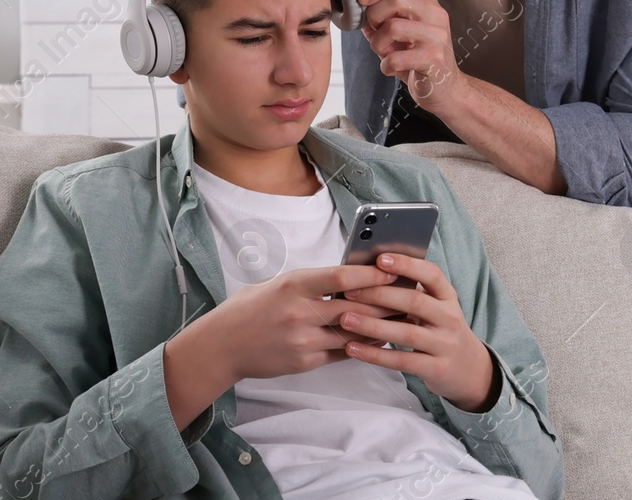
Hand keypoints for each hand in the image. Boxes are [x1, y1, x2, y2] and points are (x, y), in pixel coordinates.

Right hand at [193, 265, 399, 381]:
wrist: (222, 345)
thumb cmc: (251, 308)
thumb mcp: (278, 284)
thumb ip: (312, 281)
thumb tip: (350, 275)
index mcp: (294, 285)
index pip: (342, 277)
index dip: (371, 274)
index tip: (393, 270)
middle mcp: (300, 312)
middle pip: (355, 306)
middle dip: (385, 301)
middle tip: (410, 295)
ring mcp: (303, 340)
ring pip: (354, 332)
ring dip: (381, 326)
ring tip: (403, 318)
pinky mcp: (304, 361)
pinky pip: (343, 352)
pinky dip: (364, 345)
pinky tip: (380, 339)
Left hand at [339, 253, 500, 412]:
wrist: (471, 370)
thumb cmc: (442, 332)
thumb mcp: (437, 308)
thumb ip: (412, 294)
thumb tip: (370, 275)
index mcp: (448, 297)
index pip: (432, 274)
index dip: (407, 265)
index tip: (380, 259)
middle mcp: (449, 318)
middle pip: (415, 302)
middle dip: (381, 295)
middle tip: (350, 291)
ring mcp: (444, 345)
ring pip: (407, 333)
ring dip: (374, 326)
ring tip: (346, 319)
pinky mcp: (436, 369)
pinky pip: (402, 361)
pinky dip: (375, 355)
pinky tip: (353, 348)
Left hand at [359, 0, 467, 115]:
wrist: (446, 89)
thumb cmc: (420, 59)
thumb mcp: (402, 34)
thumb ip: (382, 19)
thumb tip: (358, 8)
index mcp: (430, 4)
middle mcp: (437, 16)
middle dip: (374, 16)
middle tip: (375, 32)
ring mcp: (437, 37)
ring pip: (393, 27)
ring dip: (378, 43)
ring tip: (384, 53)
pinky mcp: (434, 60)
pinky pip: (395, 58)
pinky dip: (385, 66)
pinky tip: (392, 69)